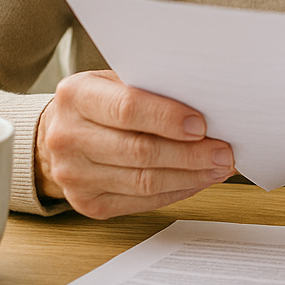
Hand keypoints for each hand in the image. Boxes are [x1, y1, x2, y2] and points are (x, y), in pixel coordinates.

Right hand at [34, 70, 235, 218]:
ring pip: (144, 182)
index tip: (201, 125)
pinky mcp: (87, 204)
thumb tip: (209, 103)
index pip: (127, 109)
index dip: (167, 118)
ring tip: (219, 167)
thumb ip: (152, 87)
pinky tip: (198, 180)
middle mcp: (68, 137)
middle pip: (139, 151)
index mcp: (76, 96)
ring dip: (190, 176)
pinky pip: (142, 202)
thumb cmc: (101, 102)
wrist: (60, 133)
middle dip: (190, 153)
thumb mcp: (117, 81)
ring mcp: (74, 176)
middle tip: (223, 152)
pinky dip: (176, 191)